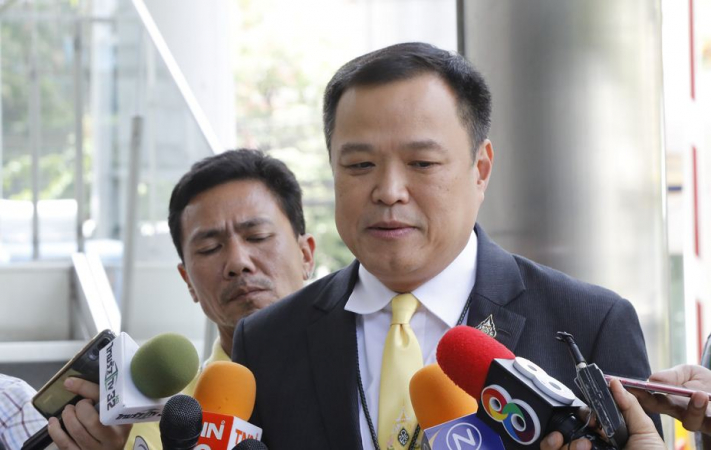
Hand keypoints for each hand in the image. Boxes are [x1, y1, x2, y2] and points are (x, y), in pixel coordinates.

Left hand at [47, 377, 131, 449]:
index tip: (71, 382)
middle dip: (79, 407)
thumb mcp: (114, 413)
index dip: (87, 390)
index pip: (107, 404)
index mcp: (123, 424)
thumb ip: (102, 398)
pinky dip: (55, 431)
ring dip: (68, 416)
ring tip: (68, 410)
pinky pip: (64, 444)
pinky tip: (53, 421)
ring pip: (77, 432)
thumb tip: (70, 382)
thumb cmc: (113, 428)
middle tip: (78, 404)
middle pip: (91, 421)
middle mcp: (111, 440)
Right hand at [540, 378, 663, 449]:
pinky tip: (580, 447)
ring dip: (562, 440)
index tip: (588, 413)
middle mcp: (589, 446)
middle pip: (565, 429)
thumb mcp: (644, 432)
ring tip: (584, 445)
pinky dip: (557, 447)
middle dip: (568, 423)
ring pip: (555, 444)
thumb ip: (629, 405)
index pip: (583, 420)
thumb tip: (613, 382)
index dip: (582, 413)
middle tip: (585, 426)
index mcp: (605, 437)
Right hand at [631, 364, 710, 434]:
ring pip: (690, 422)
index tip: (628, 385)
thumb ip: (671, 375)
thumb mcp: (687, 372)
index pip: (649, 399)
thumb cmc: (705, 381)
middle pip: (661, 411)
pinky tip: (705, 397)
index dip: (637, 393)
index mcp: (669, 401)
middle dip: (650, 401)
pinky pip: (710, 424)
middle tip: (646, 389)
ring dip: (694, 409)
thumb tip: (651, 379)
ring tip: (700, 394)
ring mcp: (697, 420)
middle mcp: (680, 413)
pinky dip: (705, 410)